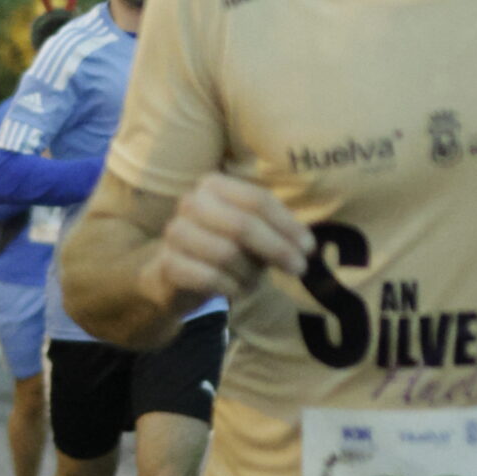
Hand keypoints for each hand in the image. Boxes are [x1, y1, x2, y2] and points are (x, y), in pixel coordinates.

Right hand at [144, 173, 314, 317]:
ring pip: (227, 253)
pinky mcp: (167, 264)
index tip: (309, 248)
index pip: (258, 200)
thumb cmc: (222, 249)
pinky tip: (235, 291)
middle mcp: (192, 202)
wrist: (173, 277)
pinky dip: (231, 288)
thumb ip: (276, 232)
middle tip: (299, 269)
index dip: (287, 225)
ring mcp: (175, 232)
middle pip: (243, 224)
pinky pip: (210, 278)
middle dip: (277, 249)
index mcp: (214, 185)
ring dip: (250, 273)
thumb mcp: (251, 235)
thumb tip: (306, 246)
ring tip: (254, 282)